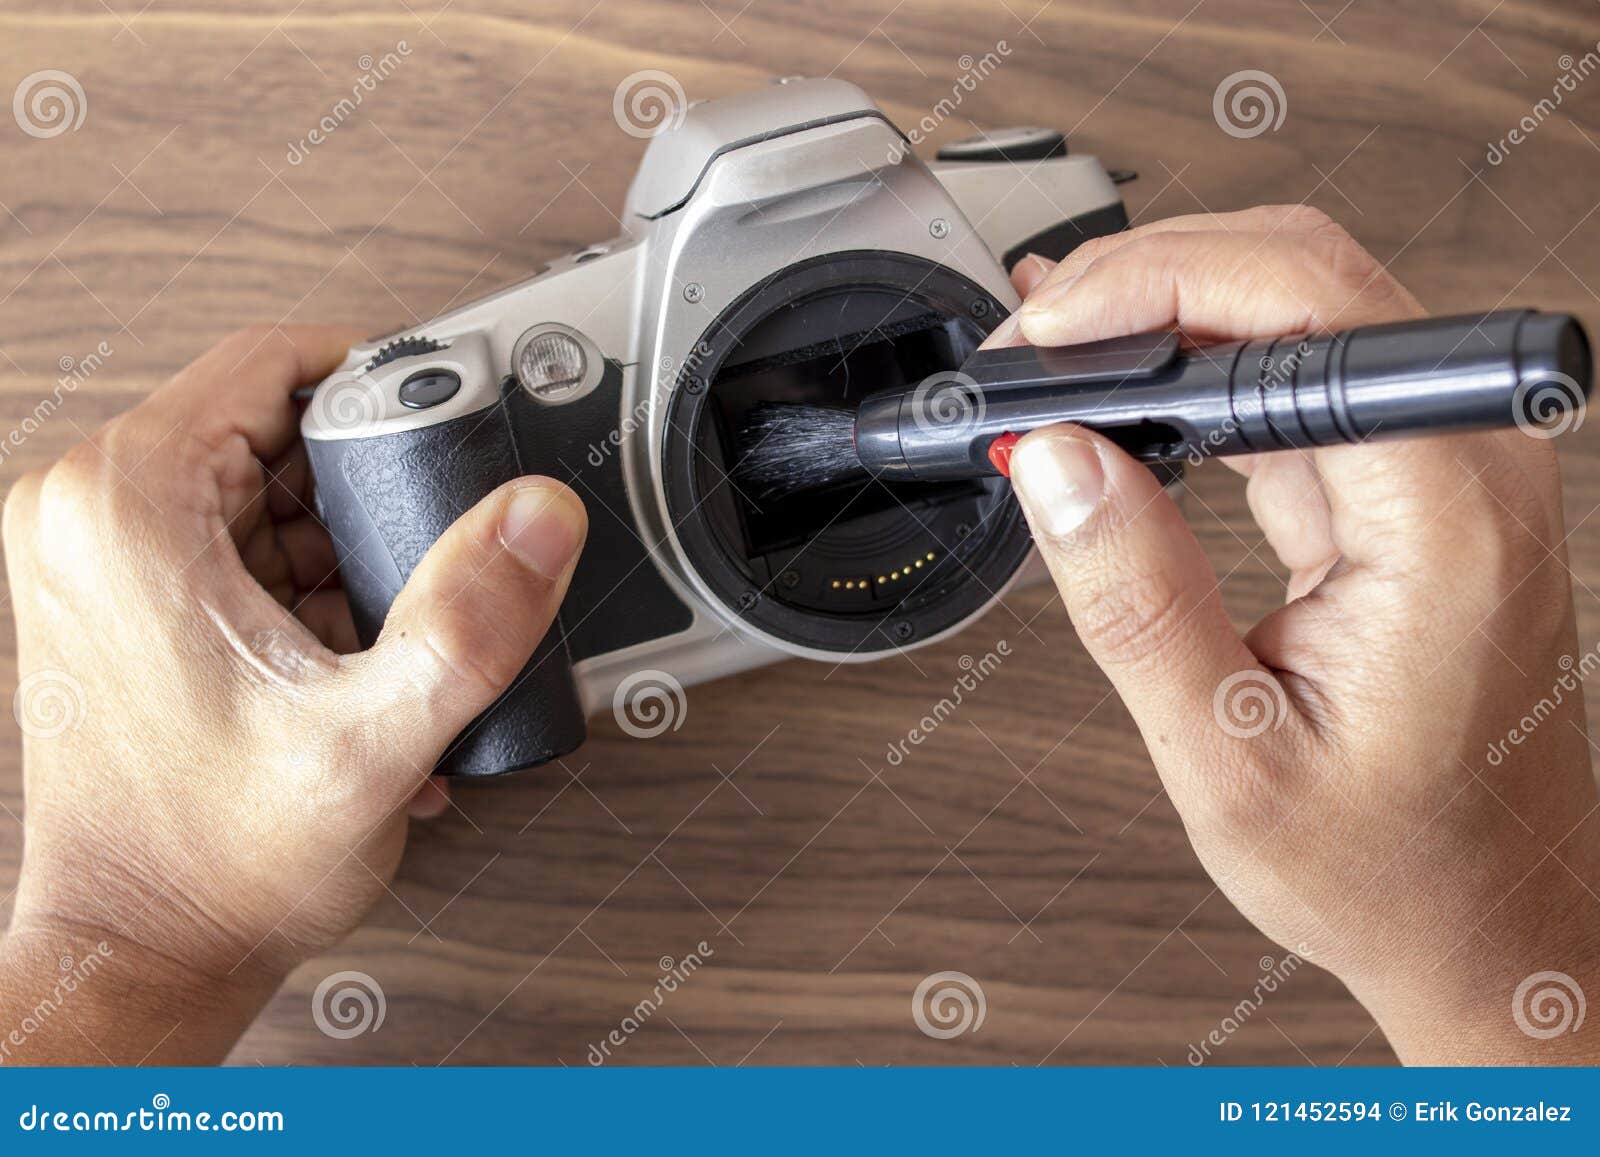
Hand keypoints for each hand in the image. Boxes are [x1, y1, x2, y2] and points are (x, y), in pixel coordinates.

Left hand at [1, 325, 586, 1063]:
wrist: (147, 950)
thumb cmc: (214, 863)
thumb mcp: (375, 738)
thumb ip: (471, 619)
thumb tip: (536, 517)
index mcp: (126, 509)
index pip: (270, 359)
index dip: (377, 378)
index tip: (440, 421)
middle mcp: (89, 518)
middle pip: (272, 426)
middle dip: (365, 490)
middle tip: (413, 571)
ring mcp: (97, 558)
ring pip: (261, 485)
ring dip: (338, 546)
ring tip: (370, 636)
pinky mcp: (119, 598)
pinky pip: (235, 540)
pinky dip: (302, 583)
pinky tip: (340, 656)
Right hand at [998, 205, 1599, 1063]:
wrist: (1485, 917)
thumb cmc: (1389, 865)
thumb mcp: (1228, 757)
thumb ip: (1135, 601)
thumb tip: (1058, 463)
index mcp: (1447, 522)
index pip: (1307, 313)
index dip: (1158, 284)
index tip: (1049, 335)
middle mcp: (1466, 468)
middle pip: (1303, 278)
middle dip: (1146, 283)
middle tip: (1029, 354)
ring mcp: (1442, 469)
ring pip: (1294, 314)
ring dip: (1163, 321)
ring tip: (1052, 374)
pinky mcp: (1404, 488)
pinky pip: (1291, 384)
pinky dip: (1193, 375)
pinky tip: (1118, 400)